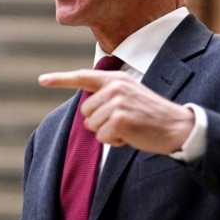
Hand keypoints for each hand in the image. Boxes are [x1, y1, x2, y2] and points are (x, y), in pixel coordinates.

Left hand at [39, 69, 194, 153]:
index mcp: (116, 79)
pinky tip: (131, 136)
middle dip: (100, 123)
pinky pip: (103, 137)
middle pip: (85, 112)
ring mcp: (116, 102)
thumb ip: (108, 96)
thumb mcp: (129, 96)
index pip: (83, 76)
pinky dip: (115, 142)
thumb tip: (87, 111)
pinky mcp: (119, 119)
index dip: (60, 79)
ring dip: (108, 133)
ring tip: (130, 128)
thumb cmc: (151, 116)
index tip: (42, 80)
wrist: (177, 127)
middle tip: (125, 122)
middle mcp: (114, 86)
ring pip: (92, 126)